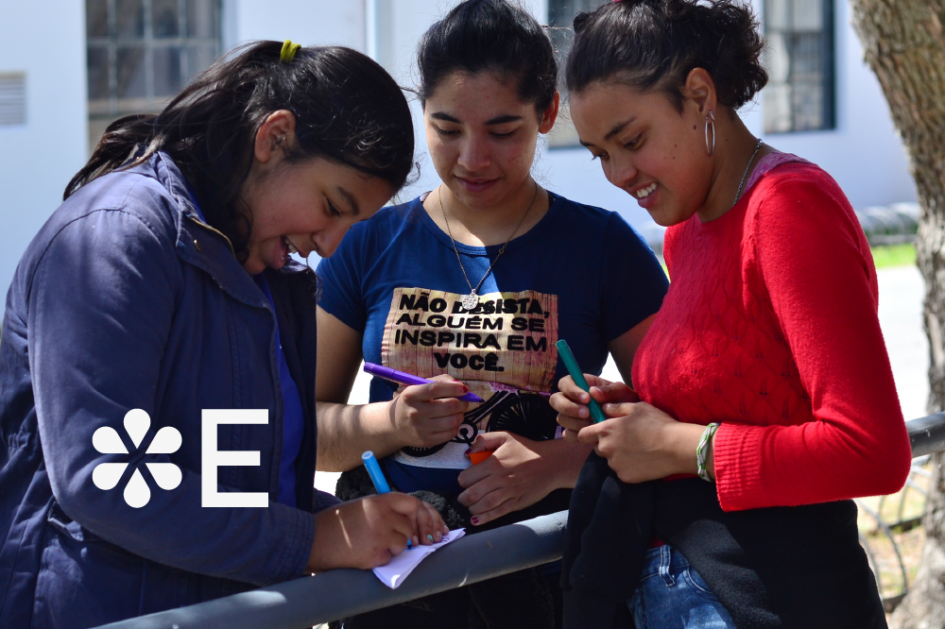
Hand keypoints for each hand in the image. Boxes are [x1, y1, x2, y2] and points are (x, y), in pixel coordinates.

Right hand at [307, 493, 448, 571]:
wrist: (314, 540)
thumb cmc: (339, 523)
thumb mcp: (364, 506)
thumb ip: (388, 510)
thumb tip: (415, 523)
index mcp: (379, 501)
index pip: (414, 504)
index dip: (425, 516)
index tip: (431, 528)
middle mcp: (382, 516)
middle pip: (411, 526)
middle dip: (413, 535)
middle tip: (412, 541)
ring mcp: (379, 536)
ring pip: (403, 544)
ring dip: (394, 547)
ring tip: (372, 543)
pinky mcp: (375, 555)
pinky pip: (390, 557)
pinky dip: (382, 558)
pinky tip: (366, 553)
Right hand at [389, 374, 468, 448]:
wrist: (394, 426)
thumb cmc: (412, 403)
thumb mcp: (418, 387)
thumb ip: (440, 381)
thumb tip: (461, 386)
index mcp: (411, 395)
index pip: (435, 389)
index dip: (453, 388)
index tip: (464, 388)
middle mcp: (415, 412)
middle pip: (449, 406)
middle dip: (462, 402)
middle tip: (463, 401)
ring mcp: (421, 428)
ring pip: (453, 420)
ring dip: (461, 414)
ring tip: (457, 412)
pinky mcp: (427, 441)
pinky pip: (451, 433)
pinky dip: (456, 426)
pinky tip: (451, 422)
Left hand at [456, 432, 564, 526]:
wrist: (551, 463)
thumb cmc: (526, 450)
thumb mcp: (505, 436)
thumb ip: (484, 440)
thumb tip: (468, 453)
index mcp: (494, 463)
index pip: (467, 477)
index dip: (462, 480)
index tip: (465, 481)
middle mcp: (500, 479)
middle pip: (472, 493)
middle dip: (463, 498)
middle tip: (463, 497)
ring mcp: (509, 493)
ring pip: (484, 505)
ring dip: (472, 508)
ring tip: (470, 507)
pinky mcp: (517, 503)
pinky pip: (498, 513)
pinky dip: (485, 518)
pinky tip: (476, 520)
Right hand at [550, 374, 639, 441]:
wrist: (630, 422)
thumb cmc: (625, 401)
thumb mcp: (622, 392)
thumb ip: (609, 390)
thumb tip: (593, 391)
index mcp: (581, 385)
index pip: (564, 383)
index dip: (571, 390)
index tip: (587, 398)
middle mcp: (572, 399)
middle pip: (555, 400)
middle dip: (569, 408)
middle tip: (587, 414)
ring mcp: (571, 416)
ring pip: (561, 418)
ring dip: (575, 422)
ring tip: (593, 424)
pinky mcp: (574, 431)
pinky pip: (567, 434)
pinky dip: (576, 435)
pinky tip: (590, 433)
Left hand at [576, 401, 703, 483]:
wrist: (676, 447)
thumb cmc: (657, 423)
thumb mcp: (637, 407)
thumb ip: (616, 408)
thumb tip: (604, 408)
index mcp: (606, 430)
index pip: (583, 434)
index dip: (588, 433)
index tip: (596, 432)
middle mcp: (606, 448)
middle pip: (597, 447)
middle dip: (607, 443)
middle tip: (625, 440)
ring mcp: (615, 464)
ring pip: (610, 460)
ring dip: (618, 455)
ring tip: (636, 450)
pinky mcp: (624, 477)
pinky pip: (621, 471)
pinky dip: (627, 467)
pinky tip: (641, 460)